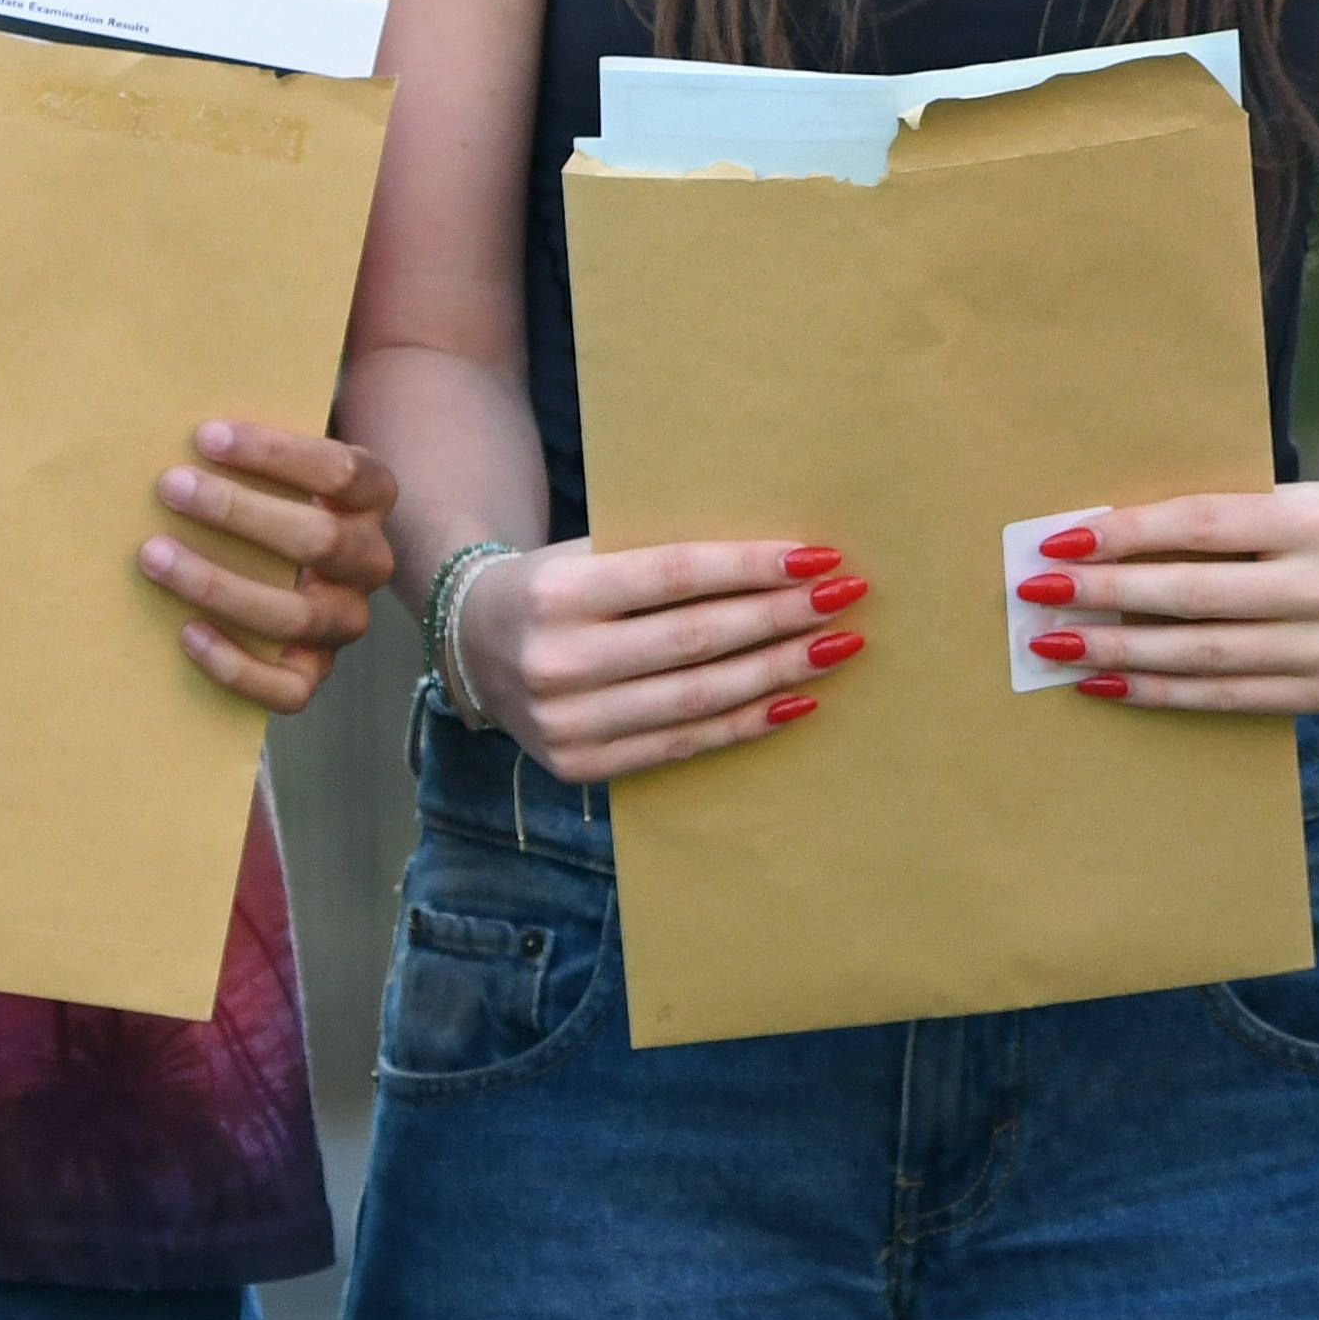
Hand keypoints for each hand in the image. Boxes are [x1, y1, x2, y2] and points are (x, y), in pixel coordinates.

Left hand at [141, 416, 401, 711]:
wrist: (288, 564)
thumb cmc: (267, 492)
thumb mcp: (276, 457)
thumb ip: (253, 435)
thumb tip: (181, 379)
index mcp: (373, 498)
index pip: (343, 471)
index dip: (275, 454)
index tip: (205, 435)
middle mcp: (370, 561)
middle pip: (320, 540)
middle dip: (238, 512)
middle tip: (169, 486)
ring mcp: (345, 622)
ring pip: (298, 616)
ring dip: (220, 584)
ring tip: (155, 555)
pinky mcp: (315, 673)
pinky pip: (289, 689)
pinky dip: (236, 665)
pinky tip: (186, 631)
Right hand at [464, 530, 856, 782]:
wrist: (471, 644)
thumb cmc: (555, 585)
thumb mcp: (587, 553)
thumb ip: (660, 561)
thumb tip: (779, 562)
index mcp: (557, 592)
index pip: (675, 575)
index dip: (751, 567)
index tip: (820, 557)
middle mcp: (557, 661)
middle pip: (695, 640)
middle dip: (781, 618)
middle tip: (847, 599)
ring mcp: (565, 723)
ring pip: (697, 698)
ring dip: (779, 672)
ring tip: (836, 647)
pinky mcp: (580, 766)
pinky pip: (682, 745)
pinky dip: (745, 722)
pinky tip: (796, 700)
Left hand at [1017, 481, 1318, 713]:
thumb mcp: (1282, 501)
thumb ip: (1210, 524)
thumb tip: (1098, 547)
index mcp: (1313, 520)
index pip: (1202, 526)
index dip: (1126, 536)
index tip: (1059, 543)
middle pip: (1194, 597)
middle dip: (1106, 599)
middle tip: (1038, 597)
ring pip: (1203, 656)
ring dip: (1117, 654)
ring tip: (1057, 648)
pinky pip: (1225, 698)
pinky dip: (1159, 692)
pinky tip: (1107, 685)